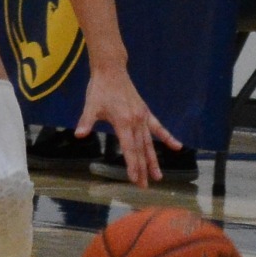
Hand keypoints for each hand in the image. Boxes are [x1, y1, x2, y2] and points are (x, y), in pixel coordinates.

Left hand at [75, 68, 180, 186]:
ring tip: (158, 176)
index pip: (129, 148)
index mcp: (123, 122)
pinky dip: (167, 137)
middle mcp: (136, 121)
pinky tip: (177, 147)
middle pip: (141, 150)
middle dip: (143, 169)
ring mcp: (142, 117)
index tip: (135, 179)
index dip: (132, 165)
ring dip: (154, 160)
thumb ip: (86, 122)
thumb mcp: (90, 106)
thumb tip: (79, 134)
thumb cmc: (99, 89)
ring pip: (149, 143)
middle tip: (145, 186)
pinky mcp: (145, 112)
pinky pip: (158, 128)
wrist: (111, 70)